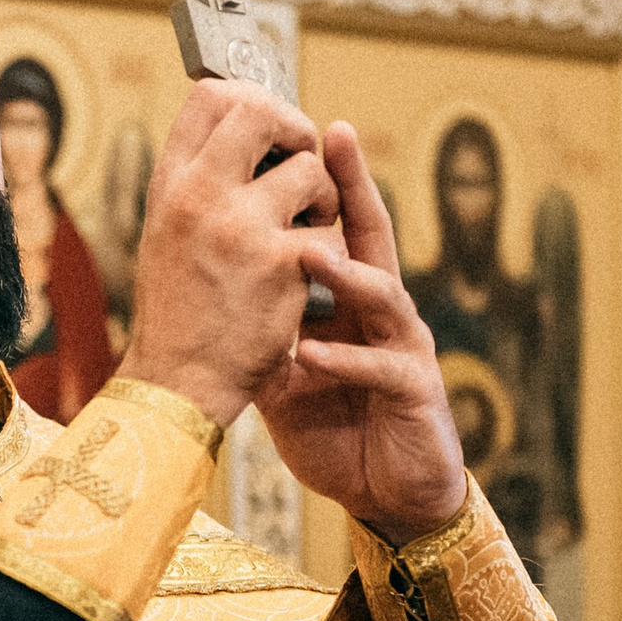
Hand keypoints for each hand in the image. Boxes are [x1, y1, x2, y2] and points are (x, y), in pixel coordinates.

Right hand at [115, 79, 337, 430]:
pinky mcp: (282, 263)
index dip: (249, 98)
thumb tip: (242, 133)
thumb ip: (198, 185)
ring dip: (321, 196)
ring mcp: (240, 226)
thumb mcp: (166, 234)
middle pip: (260, 110)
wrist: (177, 382)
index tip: (269, 125)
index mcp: (169, 186)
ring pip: (309, 168)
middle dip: (295, 128)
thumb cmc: (177, 313)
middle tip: (303, 158)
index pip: (208, 98)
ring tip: (307, 228)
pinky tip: (312, 274)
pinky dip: (331, 250)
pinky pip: (330, 227)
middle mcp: (198, 196)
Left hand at [254, 122, 468, 541]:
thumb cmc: (337, 427)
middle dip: (354, 185)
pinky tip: (312, 353)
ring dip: (346, 272)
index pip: (337, 226)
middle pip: (373, 236)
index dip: (322, 180)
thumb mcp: (284, 372)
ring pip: (384, 295)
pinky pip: (381, 368)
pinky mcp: (415, 394)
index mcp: (352, 302)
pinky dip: (345, 359)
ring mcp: (405, 348)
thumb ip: (260, 327)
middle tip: (333, 136)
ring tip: (310, 250)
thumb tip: (206, 287)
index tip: (296, 127)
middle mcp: (385, 312)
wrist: (386, 493)